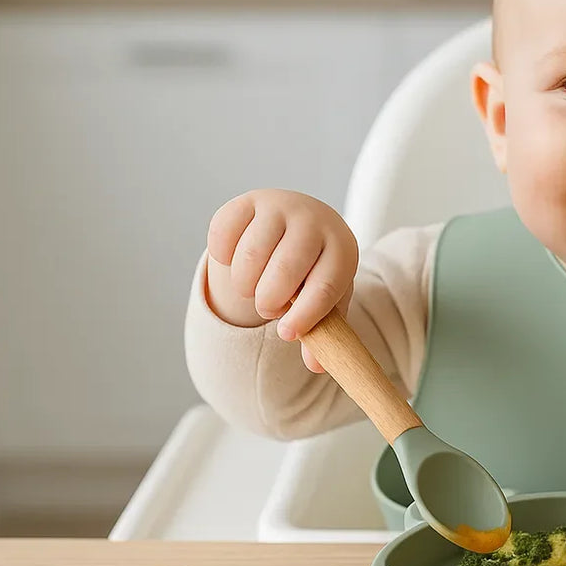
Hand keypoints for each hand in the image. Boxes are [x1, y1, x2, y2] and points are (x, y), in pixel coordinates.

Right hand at [204, 189, 357, 371]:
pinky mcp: (247, 201)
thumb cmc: (315, 270)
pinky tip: (237, 262)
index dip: (305, 316)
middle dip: (270, 300)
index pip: (325, 286)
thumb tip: (316, 365)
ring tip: (254, 289)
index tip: (287, 335)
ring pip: (251, 254)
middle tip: (268, 309)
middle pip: (286, 269)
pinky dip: (225, 259)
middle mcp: (313, 221)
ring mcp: (279, 206)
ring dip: (246, 284)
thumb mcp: (326, 299)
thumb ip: (323, 332)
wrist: (300, 223)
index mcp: (341, 248)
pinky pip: (224, 236)